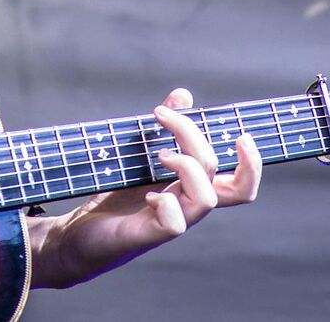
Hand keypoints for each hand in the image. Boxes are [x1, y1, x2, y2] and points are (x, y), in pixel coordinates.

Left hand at [31, 87, 261, 288]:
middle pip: (221, 178)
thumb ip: (165, 126)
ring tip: (158, 154)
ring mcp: (169, 221)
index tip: (241, 135)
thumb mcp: (138, 152)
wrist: (77, 234)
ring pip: (205, 198)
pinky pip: (176, 224)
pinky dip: (166, 203)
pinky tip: (147, 194)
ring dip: (186, 166)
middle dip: (195, 137)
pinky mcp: (147, 234)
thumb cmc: (113, 193)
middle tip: (162, 117)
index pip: (238, 185)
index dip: (252, 165)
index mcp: (189, 188)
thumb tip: (184, 95)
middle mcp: (186, 205)